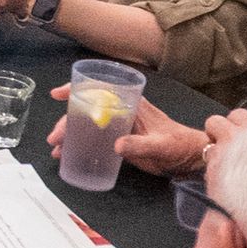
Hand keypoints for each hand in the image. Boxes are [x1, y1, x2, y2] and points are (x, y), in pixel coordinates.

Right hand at [52, 87, 215, 176]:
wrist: (191, 158)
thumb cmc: (178, 145)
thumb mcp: (160, 145)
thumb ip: (139, 145)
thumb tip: (116, 145)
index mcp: (130, 103)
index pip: (98, 89)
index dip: (75, 89)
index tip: (57, 95)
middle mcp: (121, 110)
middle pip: (87, 109)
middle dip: (67, 122)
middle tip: (55, 139)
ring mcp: (119, 125)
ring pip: (88, 124)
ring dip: (70, 135)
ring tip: (57, 150)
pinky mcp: (120, 140)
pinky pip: (94, 138)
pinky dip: (80, 145)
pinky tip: (69, 154)